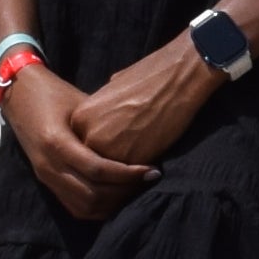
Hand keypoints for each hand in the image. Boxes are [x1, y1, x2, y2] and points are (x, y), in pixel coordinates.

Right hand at [4, 59, 158, 222]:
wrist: (19, 95)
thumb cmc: (54, 93)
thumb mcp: (81, 102)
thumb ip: (104, 123)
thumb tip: (141, 135)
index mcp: (56, 142)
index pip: (97, 170)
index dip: (128, 175)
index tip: (152, 170)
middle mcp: (49, 165)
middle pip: (92, 195)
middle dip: (124, 192)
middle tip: (149, 180)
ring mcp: (45, 177)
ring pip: (83, 207)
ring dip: (112, 203)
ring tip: (136, 188)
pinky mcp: (46, 182)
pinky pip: (74, 206)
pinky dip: (98, 207)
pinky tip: (117, 195)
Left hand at [65, 38, 219, 178]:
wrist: (178, 76)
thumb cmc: (151, 77)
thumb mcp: (114, 88)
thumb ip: (103, 108)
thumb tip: (107, 116)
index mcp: (80, 117)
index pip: (83, 147)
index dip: (100, 153)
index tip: (117, 154)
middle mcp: (87, 135)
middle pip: (93, 164)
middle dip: (108, 170)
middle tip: (127, 172)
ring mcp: (106, 150)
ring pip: (108, 177)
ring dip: (121, 182)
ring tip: (137, 177)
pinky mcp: (128, 161)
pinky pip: (127, 180)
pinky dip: (136, 181)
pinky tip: (149, 173)